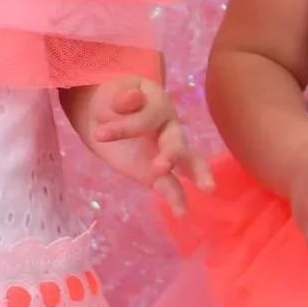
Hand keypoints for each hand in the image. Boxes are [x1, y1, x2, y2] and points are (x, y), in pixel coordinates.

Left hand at [68, 71, 211, 212]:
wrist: (104, 116)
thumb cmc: (111, 100)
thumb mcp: (111, 94)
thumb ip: (122, 98)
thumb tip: (132, 98)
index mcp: (159, 104)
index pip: (147, 118)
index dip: (124, 127)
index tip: (99, 134)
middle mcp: (169, 128)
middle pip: (177, 140)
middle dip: (172, 153)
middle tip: (161, 166)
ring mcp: (166, 152)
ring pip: (188, 162)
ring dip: (196, 174)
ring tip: (208, 188)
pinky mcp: (156, 173)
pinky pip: (171, 185)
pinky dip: (177, 198)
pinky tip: (181, 212)